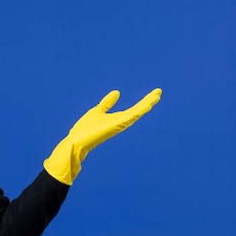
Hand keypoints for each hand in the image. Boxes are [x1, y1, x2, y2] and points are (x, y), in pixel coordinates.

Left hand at [43, 88, 160, 184]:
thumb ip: (107, 103)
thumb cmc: (85, 130)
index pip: (134, 109)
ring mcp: (119, 125)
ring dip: (146, 104)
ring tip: (157, 96)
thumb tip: (117, 92)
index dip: (143, 101)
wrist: (76, 142)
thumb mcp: (97, 111)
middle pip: (138, 111)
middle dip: (148, 101)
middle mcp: (120, 123)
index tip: (154, 93)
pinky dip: (139, 111)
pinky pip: (130, 117)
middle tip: (159, 92)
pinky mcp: (115, 126)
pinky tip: (147, 105)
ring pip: (136, 113)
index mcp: (117, 119)